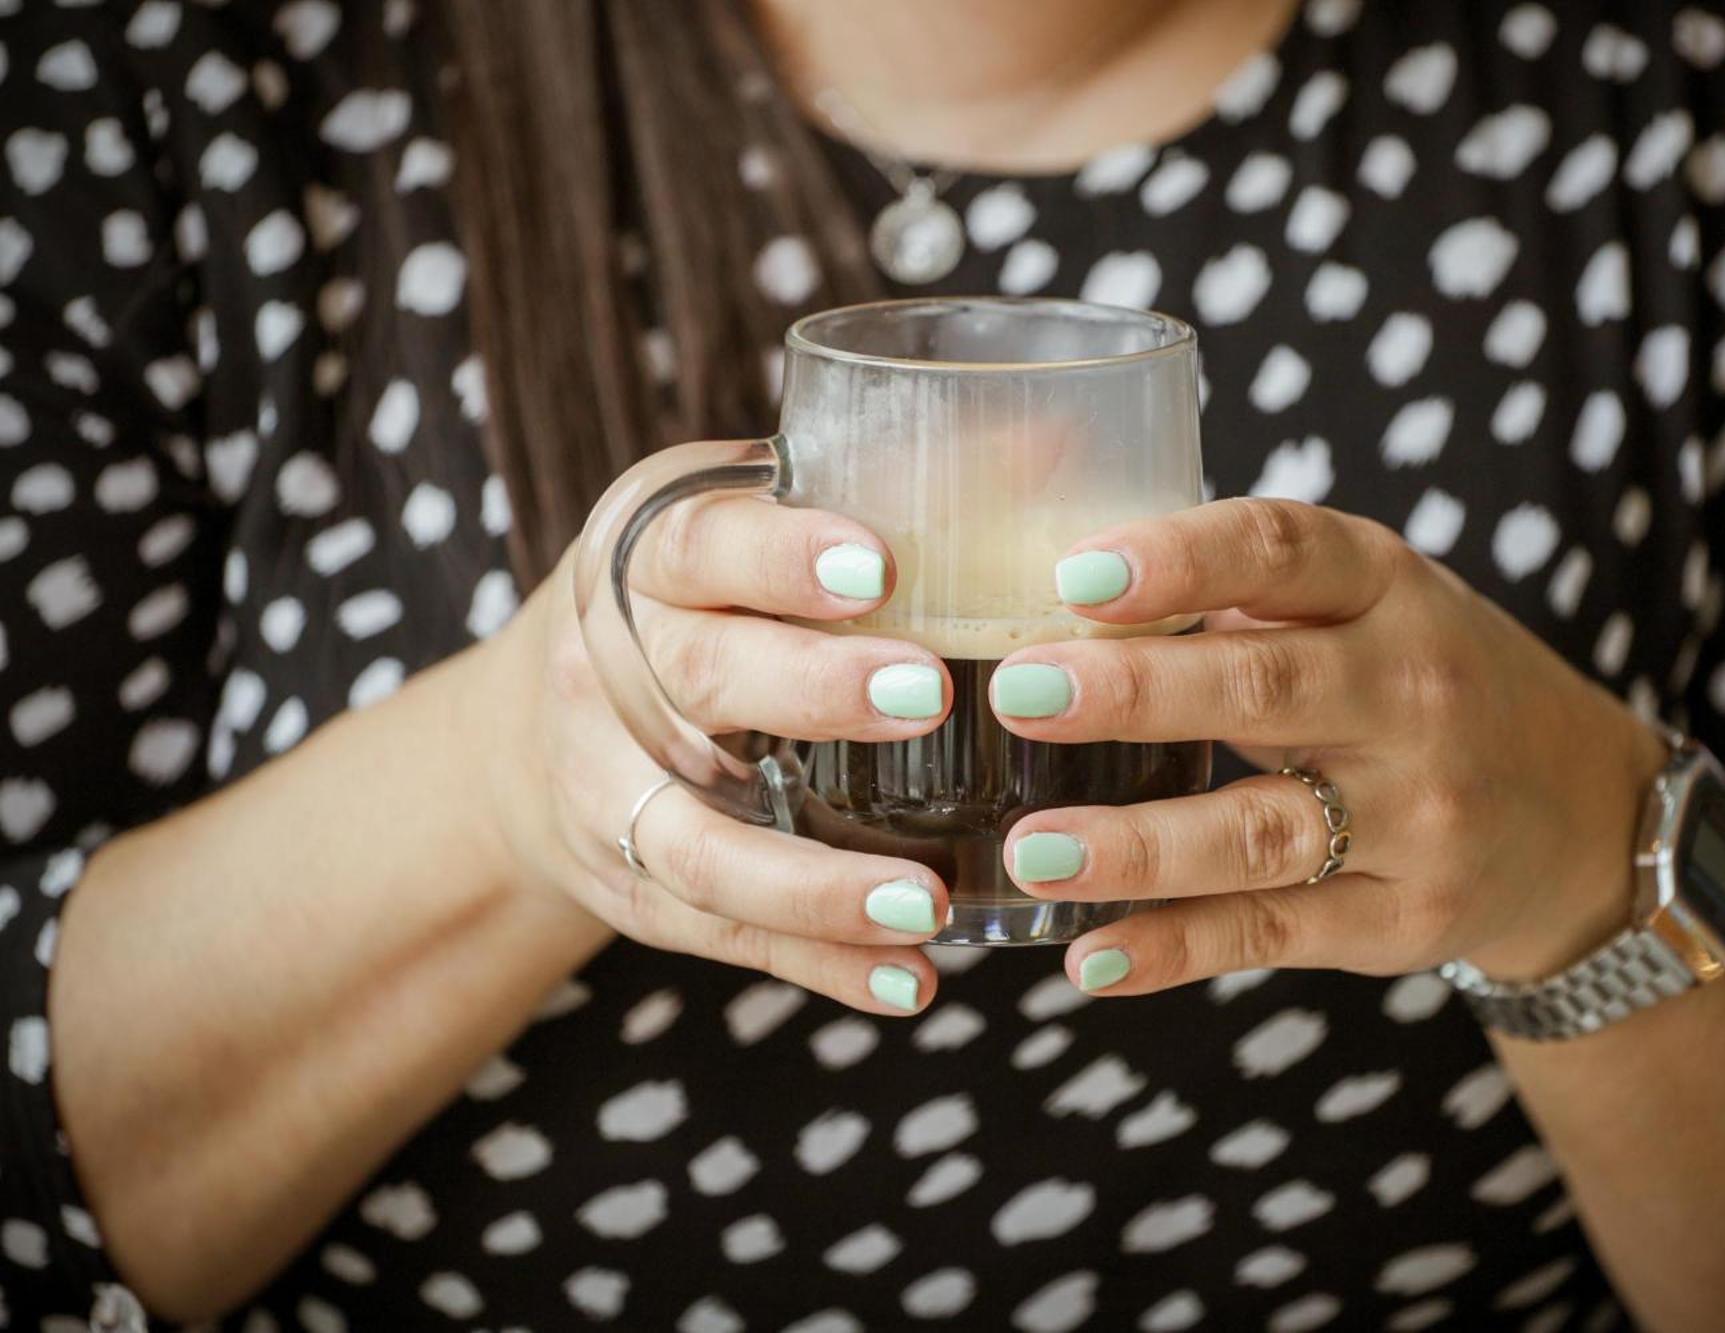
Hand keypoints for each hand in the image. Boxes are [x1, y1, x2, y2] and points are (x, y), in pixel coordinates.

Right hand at [470, 454, 957, 1014]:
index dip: (782, 554)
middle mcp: (609, 669)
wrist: (537, 727)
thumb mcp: (755, 523)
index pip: (702, 544)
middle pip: (700, 681)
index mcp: (646, 555)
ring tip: (930, 901)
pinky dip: (816, 962)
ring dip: (816, 882)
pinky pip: (722, 934)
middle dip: (811, 691)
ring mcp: (610, 791)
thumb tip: (1066, 436)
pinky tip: (911, 982)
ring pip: (699, 845)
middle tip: (930, 695)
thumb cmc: (700, 602)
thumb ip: (887, 493)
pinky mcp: (632, 886)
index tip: (881, 566)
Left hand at [986, 498, 1666, 993]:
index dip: (1182, 557)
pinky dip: (1177, 949)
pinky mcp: (1403, 918)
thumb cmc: (1424, 683)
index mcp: (1388, 590)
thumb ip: (1243, 592)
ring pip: (1259, 831)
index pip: (1284, 551)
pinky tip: (1092, 956)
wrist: (1582, 817)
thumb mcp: (1370, 603)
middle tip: (1019, 692)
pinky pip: (1273, 933)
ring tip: (1031, 851)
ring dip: (1137, 847)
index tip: (1078, 571)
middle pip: (1262, 691)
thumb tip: (1049, 588)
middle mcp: (1411, 695)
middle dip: (1135, 693)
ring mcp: (1415, 816)